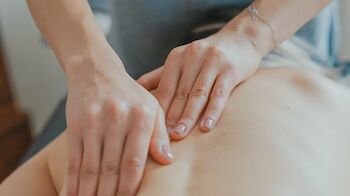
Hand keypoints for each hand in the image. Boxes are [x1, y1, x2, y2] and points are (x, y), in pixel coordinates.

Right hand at [65, 49, 173, 195]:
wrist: (96, 71)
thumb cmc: (130, 94)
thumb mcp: (152, 107)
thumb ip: (159, 134)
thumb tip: (167, 160)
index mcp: (141, 116)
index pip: (135, 161)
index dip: (130, 187)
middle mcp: (117, 119)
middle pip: (112, 167)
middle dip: (110, 194)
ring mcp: (93, 122)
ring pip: (91, 167)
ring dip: (91, 191)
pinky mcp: (75, 125)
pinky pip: (74, 159)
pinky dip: (74, 180)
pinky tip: (75, 194)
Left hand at [137, 30, 262, 139]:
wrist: (241, 39)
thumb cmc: (207, 56)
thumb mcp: (182, 60)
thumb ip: (161, 75)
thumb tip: (135, 88)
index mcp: (177, 56)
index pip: (165, 87)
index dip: (158, 108)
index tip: (152, 129)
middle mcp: (193, 56)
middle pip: (180, 92)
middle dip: (171, 116)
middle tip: (163, 137)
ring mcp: (212, 62)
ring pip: (198, 94)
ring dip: (188, 116)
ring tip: (180, 135)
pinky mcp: (230, 70)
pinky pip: (220, 94)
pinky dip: (212, 111)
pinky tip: (206, 127)